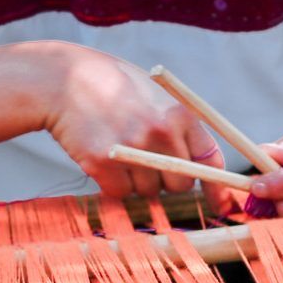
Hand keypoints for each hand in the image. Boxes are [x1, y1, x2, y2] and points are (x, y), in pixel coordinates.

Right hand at [37, 46, 224, 198]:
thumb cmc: (111, 86)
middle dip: (168, 180)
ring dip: (137, 180)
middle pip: (181, 184)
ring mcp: (131, 150)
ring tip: (120, 149)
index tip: (220, 202)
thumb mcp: (154, 93)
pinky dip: (113, 184)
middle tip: (148, 161)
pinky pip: (121, 193)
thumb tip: (202, 167)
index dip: (218, 185)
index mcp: (178, 113)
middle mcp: (159, 132)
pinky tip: (103, 157)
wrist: (62, 79)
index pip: (211, 159)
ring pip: (149, 191)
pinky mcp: (102, 164)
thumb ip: (178, 126)